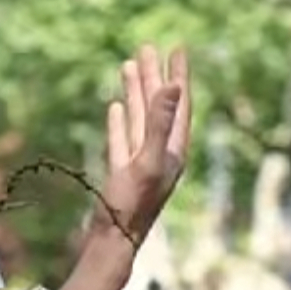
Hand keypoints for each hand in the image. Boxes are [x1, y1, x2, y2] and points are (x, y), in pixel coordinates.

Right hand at [93, 46, 191, 248]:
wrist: (112, 241)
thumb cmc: (131, 206)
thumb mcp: (147, 161)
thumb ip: (159, 124)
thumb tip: (173, 86)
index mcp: (173, 150)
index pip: (178, 104)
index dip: (178, 75)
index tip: (175, 48)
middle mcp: (161, 153)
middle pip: (159, 106)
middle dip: (154, 77)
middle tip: (148, 48)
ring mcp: (141, 162)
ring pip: (140, 118)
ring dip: (136, 92)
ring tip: (128, 65)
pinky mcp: (122, 171)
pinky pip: (123, 138)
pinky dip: (121, 120)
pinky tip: (116, 106)